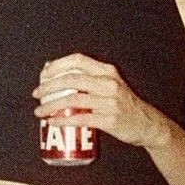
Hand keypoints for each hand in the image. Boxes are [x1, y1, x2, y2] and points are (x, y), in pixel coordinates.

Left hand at [35, 55, 165, 149]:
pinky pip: (80, 118)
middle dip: (49, 86)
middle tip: (36, 94)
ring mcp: (110, 101)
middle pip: (71, 79)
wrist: (148, 124)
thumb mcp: (110, 84)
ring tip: (39, 111)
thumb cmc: (123, 104)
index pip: (78, 60)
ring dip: (51, 105)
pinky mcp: (109, 119)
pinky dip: (62, 120)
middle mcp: (109, 83)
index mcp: (107, 71)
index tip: (43, 74)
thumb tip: (55, 70)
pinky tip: (52, 122)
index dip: (57, 65)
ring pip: (73, 99)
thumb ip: (89, 78)